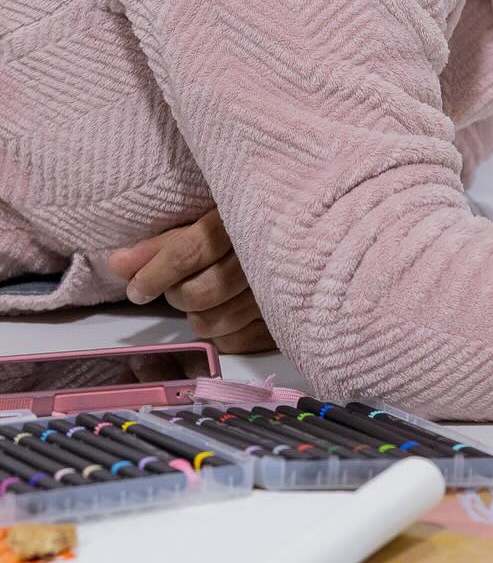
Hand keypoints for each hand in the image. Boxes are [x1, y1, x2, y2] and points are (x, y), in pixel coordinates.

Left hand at [109, 209, 274, 355]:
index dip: (154, 274)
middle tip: (182, 283)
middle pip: (199, 294)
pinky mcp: (284, 320)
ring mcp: (278, 291)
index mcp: (242, 219)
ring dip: (200, 315)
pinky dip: (223, 333)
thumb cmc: (248, 224)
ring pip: (213, 324)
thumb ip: (164, 244)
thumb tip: (117, 264)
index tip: (137, 288)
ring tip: (209, 294)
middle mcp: (263, 256)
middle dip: (179, 294)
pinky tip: (227, 311)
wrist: (305, 228)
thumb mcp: (208, 220)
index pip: (189, 252)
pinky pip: (235, 343)